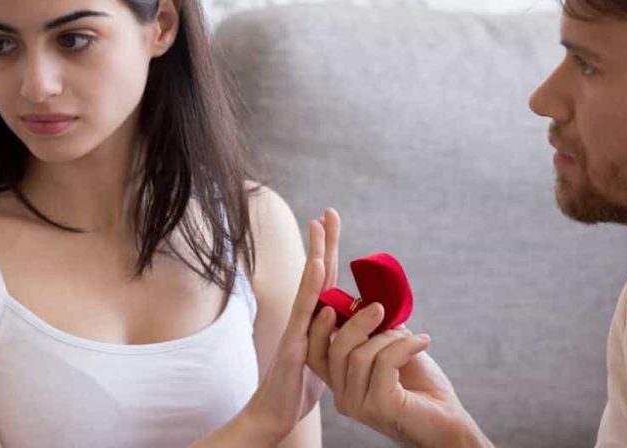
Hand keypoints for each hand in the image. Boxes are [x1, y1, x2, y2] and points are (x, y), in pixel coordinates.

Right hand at [240, 208, 340, 443]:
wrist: (274, 415)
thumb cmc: (297, 389)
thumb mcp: (325, 358)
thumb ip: (335, 337)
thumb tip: (352, 323)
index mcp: (314, 320)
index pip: (327, 279)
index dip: (330, 251)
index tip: (332, 222)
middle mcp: (302, 318)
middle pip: (316, 274)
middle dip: (322, 242)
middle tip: (328, 211)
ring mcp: (295, 329)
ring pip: (307, 286)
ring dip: (316, 256)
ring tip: (320, 229)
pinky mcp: (292, 344)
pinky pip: (303, 312)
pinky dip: (311, 287)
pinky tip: (318, 268)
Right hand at [307, 297, 492, 446]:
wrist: (447, 420)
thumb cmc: (421, 387)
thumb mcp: (392, 350)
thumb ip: (376, 332)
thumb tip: (368, 304)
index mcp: (342, 383)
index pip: (315, 354)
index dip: (317, 328)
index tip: (330, 305)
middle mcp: (344, 397)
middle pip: (336, 350)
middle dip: (357, 322)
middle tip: (379, 308)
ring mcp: (358, 404)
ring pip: (360, 355)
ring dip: (389, 338)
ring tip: (412, 338)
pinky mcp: (378, 406)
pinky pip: (384, 362)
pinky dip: (405, 345)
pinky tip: (422, 343)